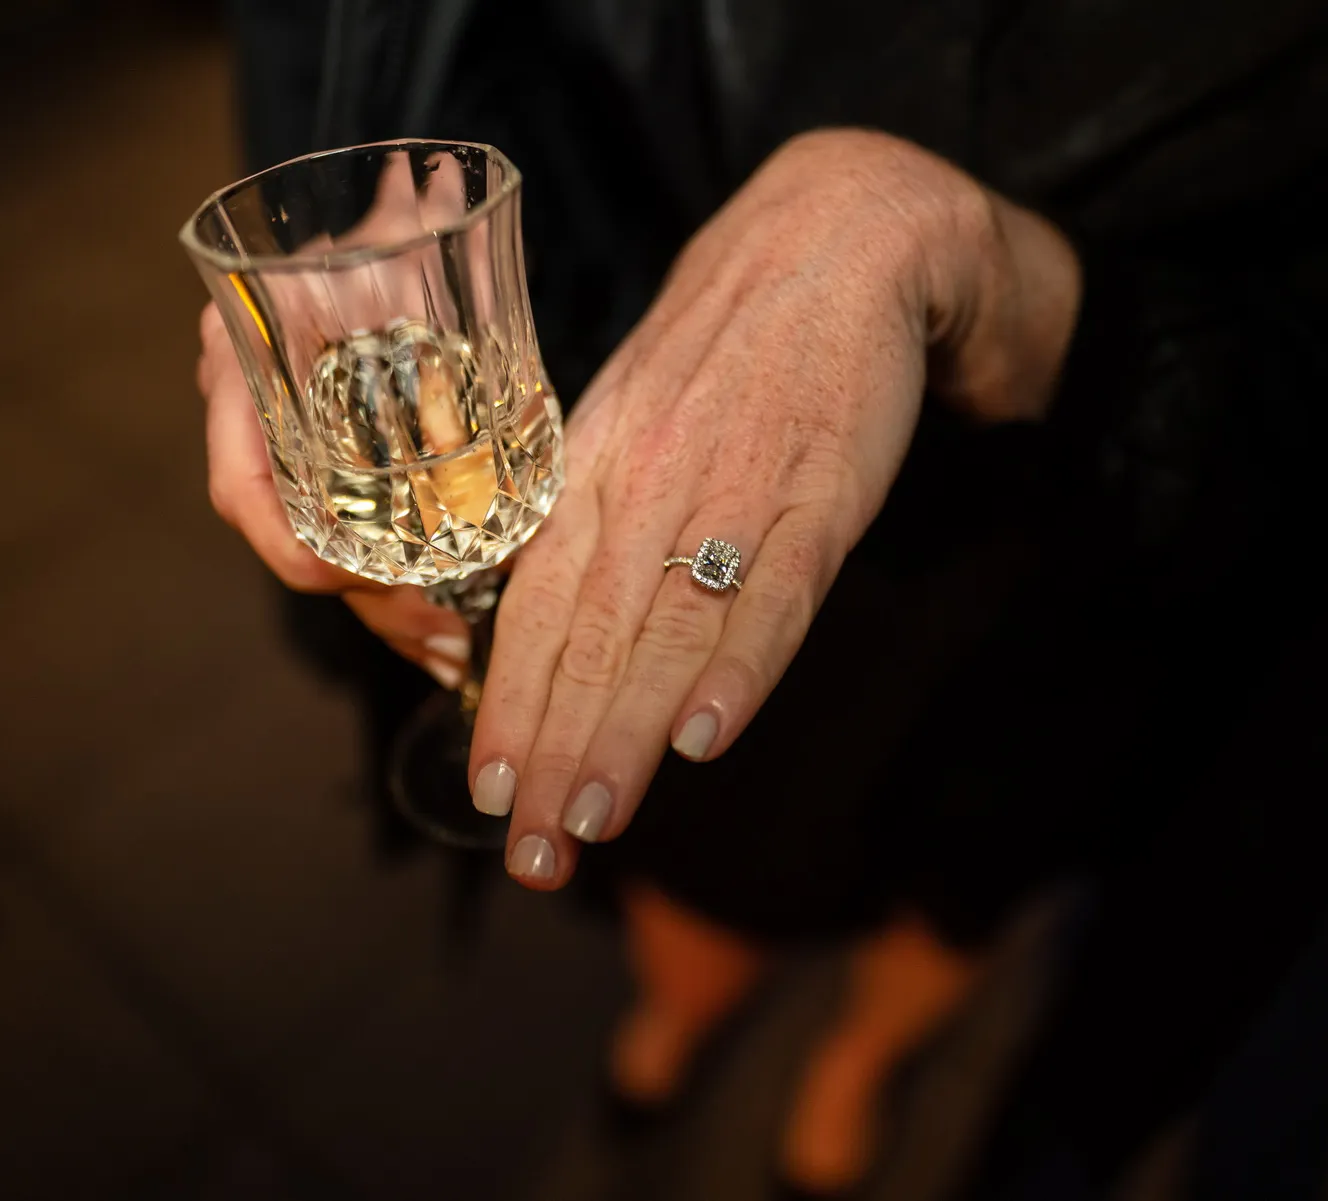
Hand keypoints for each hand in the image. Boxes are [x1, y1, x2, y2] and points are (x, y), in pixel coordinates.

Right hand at [197, 150, 495, 687]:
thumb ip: (404, 221)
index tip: (347, 578)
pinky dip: (414, 579)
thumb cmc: (365, 230)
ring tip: (458, 649)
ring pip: (346, 556)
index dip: (291, 543)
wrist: (376, 245)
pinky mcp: (359, 482)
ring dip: (398, 608)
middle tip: (444, 641)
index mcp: (244, 370)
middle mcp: (264, 429)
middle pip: (303, 546)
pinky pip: (378, 543)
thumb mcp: (379, 229)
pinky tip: (459, 615)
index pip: (240, 486)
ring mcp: (308, 461)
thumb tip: (435, 193)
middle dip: (374, 603)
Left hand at [468, 129, 1080, 886]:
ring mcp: (732, 489)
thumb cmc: (729, 352)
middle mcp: (646, 486)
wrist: (838, 241)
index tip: (490, 795)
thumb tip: (562, 633)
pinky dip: (738, 667)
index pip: (536, 611)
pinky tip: (704, 738)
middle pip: (589, 641)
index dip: (512, 707)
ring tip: (592, 824)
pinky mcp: (820, 489)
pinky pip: (775, 591)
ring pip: (665, 631)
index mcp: (596, 475)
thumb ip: (604, 523)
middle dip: (556, 756)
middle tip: (534, 857)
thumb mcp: (638, 424)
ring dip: (624, 735)